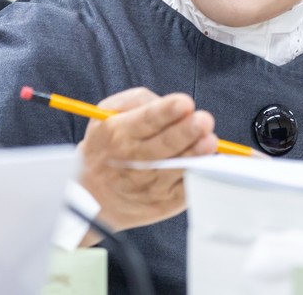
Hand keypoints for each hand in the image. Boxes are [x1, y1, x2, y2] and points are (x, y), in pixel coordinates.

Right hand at [77, 87, 216, 234]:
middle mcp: (133, 159)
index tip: (185, 103)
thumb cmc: (106, 144)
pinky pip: (184, 190)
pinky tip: (207, 163)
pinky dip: (197, 176)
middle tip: (204, 120)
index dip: (166, 112)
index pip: (146, 120)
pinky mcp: (163, 203)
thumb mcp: (107, 113)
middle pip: (164, 144)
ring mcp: (149, 184)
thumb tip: (167, 101)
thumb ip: (137, 100)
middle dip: (186, 131)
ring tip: (210, 141)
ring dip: (195, 154)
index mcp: (119, 132)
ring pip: (176, 168)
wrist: (92, 194)